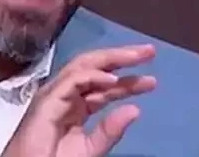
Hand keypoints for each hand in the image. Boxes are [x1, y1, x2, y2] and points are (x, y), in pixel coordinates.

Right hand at [1, 44, 155, 156]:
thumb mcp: (90, 149)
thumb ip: (110, 131)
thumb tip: (135, 110)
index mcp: (76, 105)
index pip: (105, 86)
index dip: (129, 80)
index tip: (152, 79)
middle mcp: (66, 95)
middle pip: (96, 67)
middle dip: (122, 57)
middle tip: (149, 51)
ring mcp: (55, 95)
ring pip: (84, 66)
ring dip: (111, 59)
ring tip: (136, 56)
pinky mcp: (47, 100)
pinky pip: (72, 81)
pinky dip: (93, 76)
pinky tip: (113, 79)